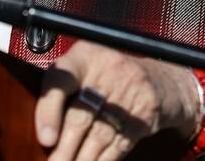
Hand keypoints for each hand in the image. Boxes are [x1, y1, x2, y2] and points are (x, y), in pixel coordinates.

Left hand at [34, 40, 202, 160]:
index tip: (45, 140)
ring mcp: (130, 90)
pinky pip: (119, 143)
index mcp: (84, 55)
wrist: (163, 80)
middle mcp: (108, 68)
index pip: (60, 80)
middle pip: (80, 116)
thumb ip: (62, 90)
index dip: (48, 111)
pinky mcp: (146, 112)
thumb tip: (41, 134)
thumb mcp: (85, 68)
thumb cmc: (109, 77)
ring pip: (99, 134)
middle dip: (64, 149)